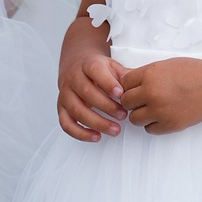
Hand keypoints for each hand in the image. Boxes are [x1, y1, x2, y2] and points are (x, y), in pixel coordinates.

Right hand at [58, 19, 126, 141]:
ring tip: (115, 130)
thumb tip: (139, 85)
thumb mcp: (112, 67)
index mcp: (88, 64)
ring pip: (76, 110)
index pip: (95, 71)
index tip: (121, 94)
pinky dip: (80, 133)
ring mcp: (65, 94)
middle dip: (106, 106)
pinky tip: (96, 137)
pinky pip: (66, 123)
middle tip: (123, 115)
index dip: (107, 83)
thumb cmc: (99, 70)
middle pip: (86, 92)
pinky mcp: (61, 108)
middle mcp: (73, 78)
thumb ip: (124, 75)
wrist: (77, 68)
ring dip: (96, 122)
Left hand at [112, 58, 201, 135]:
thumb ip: (147, 73)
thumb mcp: (166, 65)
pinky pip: (149, 129)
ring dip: (141, 114)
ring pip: (134, 119)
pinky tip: (163, 116)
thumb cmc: (193, 73)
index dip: (129, 86)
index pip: (124, 83)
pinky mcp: (169, 125)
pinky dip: (153, 124)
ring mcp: (159, 111)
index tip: (137, 87)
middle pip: (125, 102)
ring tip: (153, 109)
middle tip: (143, 100)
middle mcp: (151, 93)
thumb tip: (127, 82)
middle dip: (133, 101)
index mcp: (150, 75)